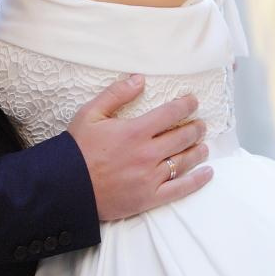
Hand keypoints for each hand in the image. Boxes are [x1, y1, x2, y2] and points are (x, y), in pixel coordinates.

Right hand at [67, 76, 211, 221]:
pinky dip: (197, 180)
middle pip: (182, 137)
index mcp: (135, 131)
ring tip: (203, 145)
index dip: (186, 105)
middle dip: (195, 128)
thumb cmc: (78, 148)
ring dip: (198, 151)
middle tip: (201, 125)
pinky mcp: (150, 198)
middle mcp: (148, 154)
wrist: (67, 186)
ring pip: (184, 161)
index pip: (170, 114)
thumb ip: (116, 94)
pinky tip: (207, 173)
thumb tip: (139, 78)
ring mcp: (151, 177)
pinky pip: (180, 189)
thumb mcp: (90, 113)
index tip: (193, 101)